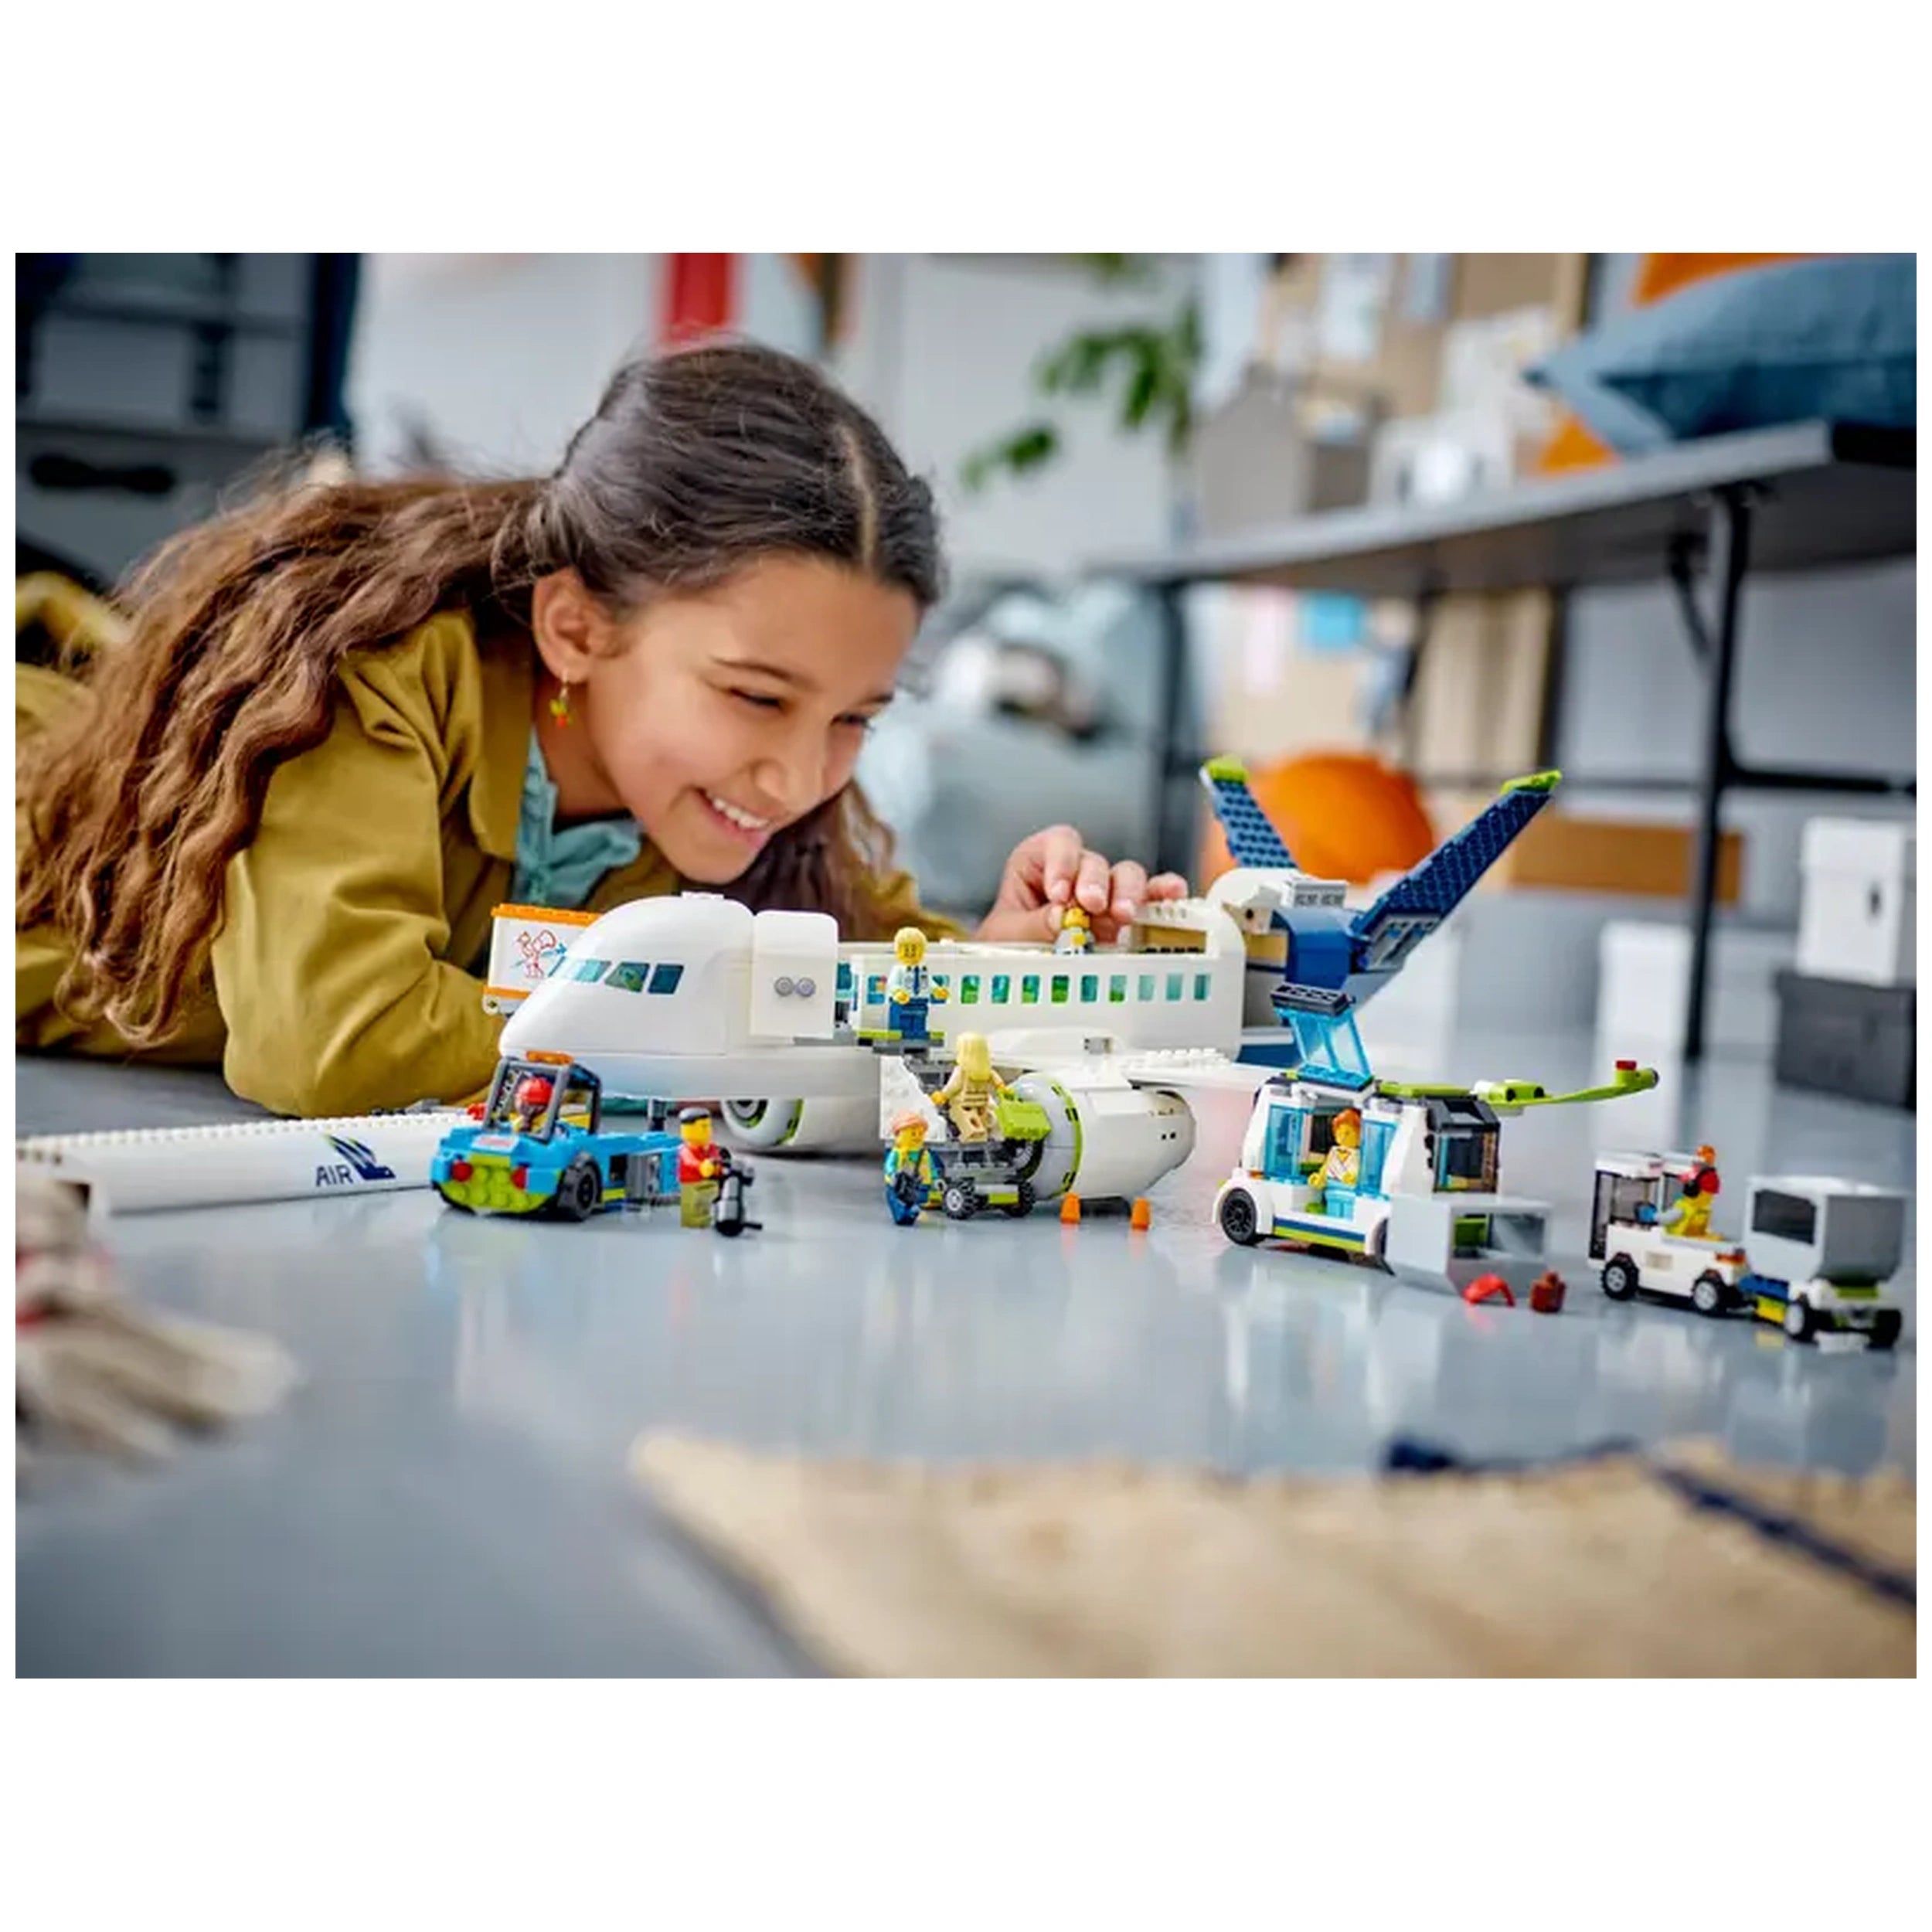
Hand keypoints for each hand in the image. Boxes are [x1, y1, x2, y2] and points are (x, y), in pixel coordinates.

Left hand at [976, 826, 1187, 944]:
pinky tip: (1173, 894)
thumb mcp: (1006, 936)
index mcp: (1039, 863)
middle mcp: (1076, 872)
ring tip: (1122, 916)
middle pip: (1095, 860)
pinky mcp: (1124, 915)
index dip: (1062, 863)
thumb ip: (1032, 925)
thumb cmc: (1006, 946)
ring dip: (1126, 892)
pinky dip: (1162, 894)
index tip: (1059, 893)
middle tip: (1091, 905)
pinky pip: (1149, 898)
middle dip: (1095, 881)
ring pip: (1125, 875)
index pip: (1057, 843)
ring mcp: (1104, 893)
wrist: (1015, 975)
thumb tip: (1061, 917)